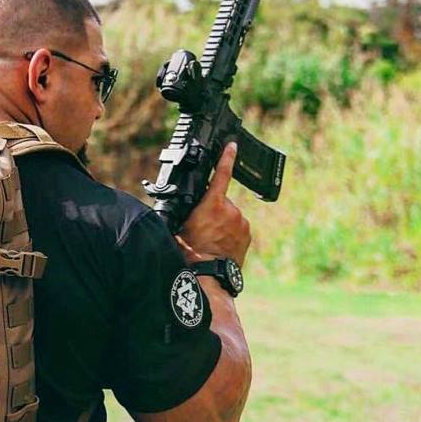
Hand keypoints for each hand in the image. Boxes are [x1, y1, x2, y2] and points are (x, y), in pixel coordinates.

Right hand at [176, 142, 250, 267]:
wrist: (208, 276)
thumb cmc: (189, 253)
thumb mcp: (178, 226)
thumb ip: (183, 209)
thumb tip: (175, 201)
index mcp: (211, 204)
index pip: (221, 175)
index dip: (226, 157)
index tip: (232, 145)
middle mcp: (230, 210)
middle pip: (220, 201)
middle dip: (211, 208)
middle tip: (200, 227)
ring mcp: (241, 222)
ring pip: (229, 215)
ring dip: (220, 222)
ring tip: (209, 239)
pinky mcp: (247, 234)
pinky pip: (237, 227)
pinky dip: (229, 231)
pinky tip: (219, 244)